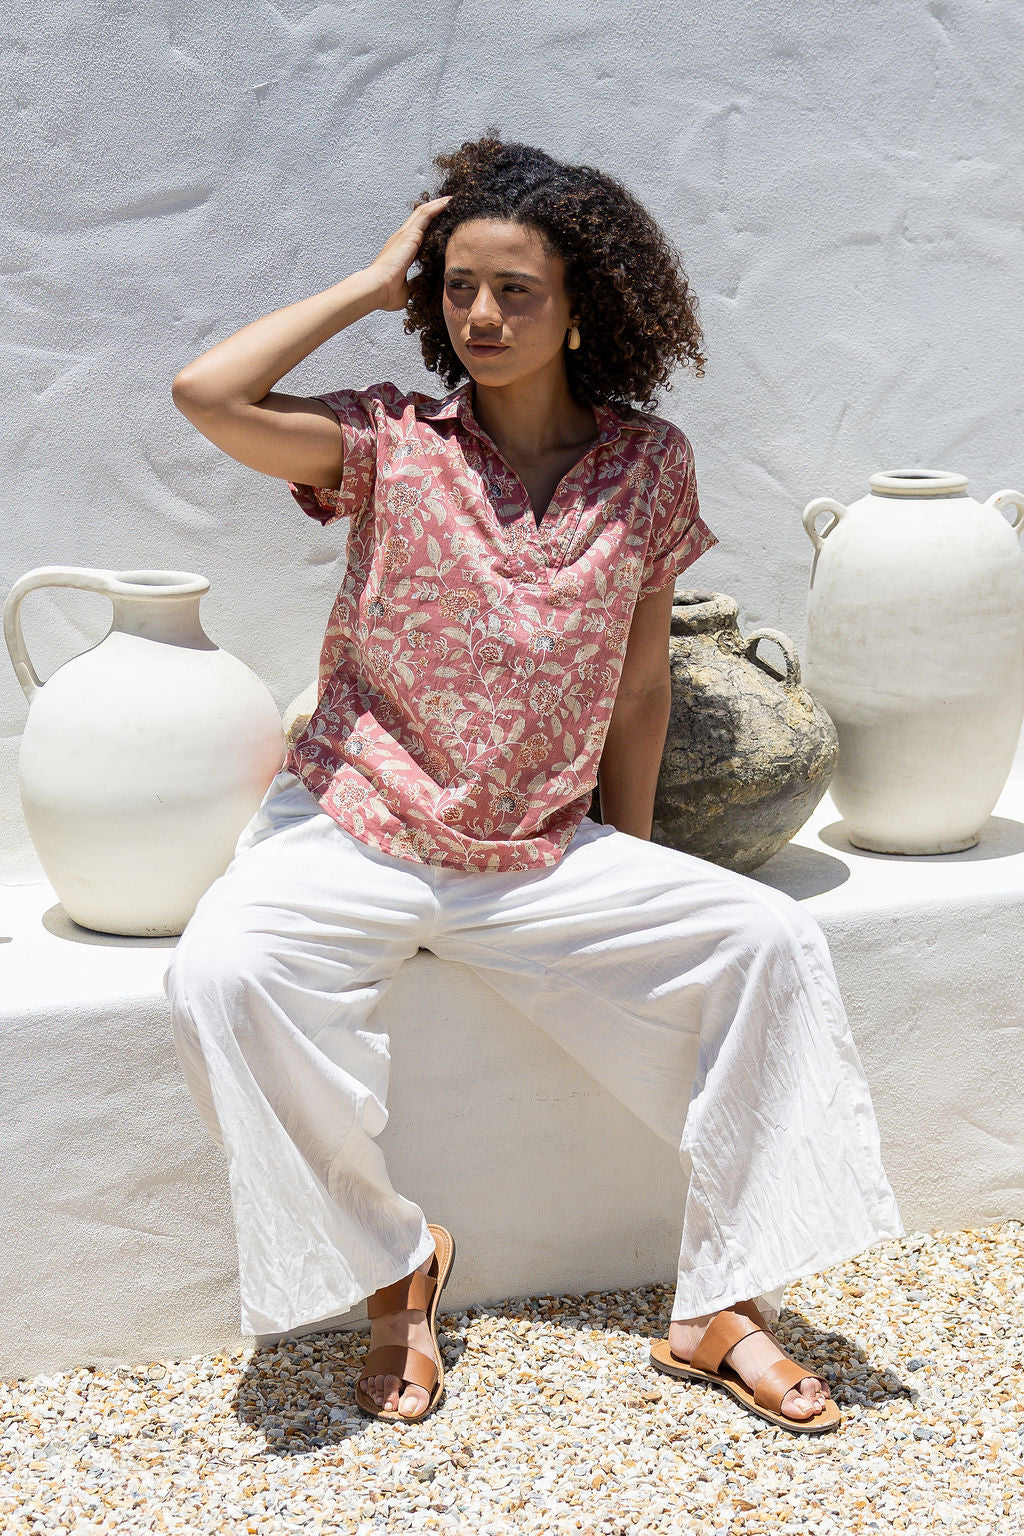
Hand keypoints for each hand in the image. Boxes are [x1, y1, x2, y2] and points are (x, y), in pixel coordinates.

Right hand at [364, 196, 451, 311]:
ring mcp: (405, 234)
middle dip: (436, 208)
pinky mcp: (409, 234)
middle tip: (451, 204)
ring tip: (453, 199)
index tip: (443, 221)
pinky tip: (449, 202)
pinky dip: (438, 206)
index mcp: (402, 250)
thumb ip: (416, 287)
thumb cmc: (387, 293)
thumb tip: (421, 291)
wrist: (377, 289)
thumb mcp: (407, 290)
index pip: (419, 231)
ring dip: (439, 204)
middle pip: (421, 216)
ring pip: (424, 211)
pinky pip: (426, 214)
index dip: (430, 223)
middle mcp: (402, 238)